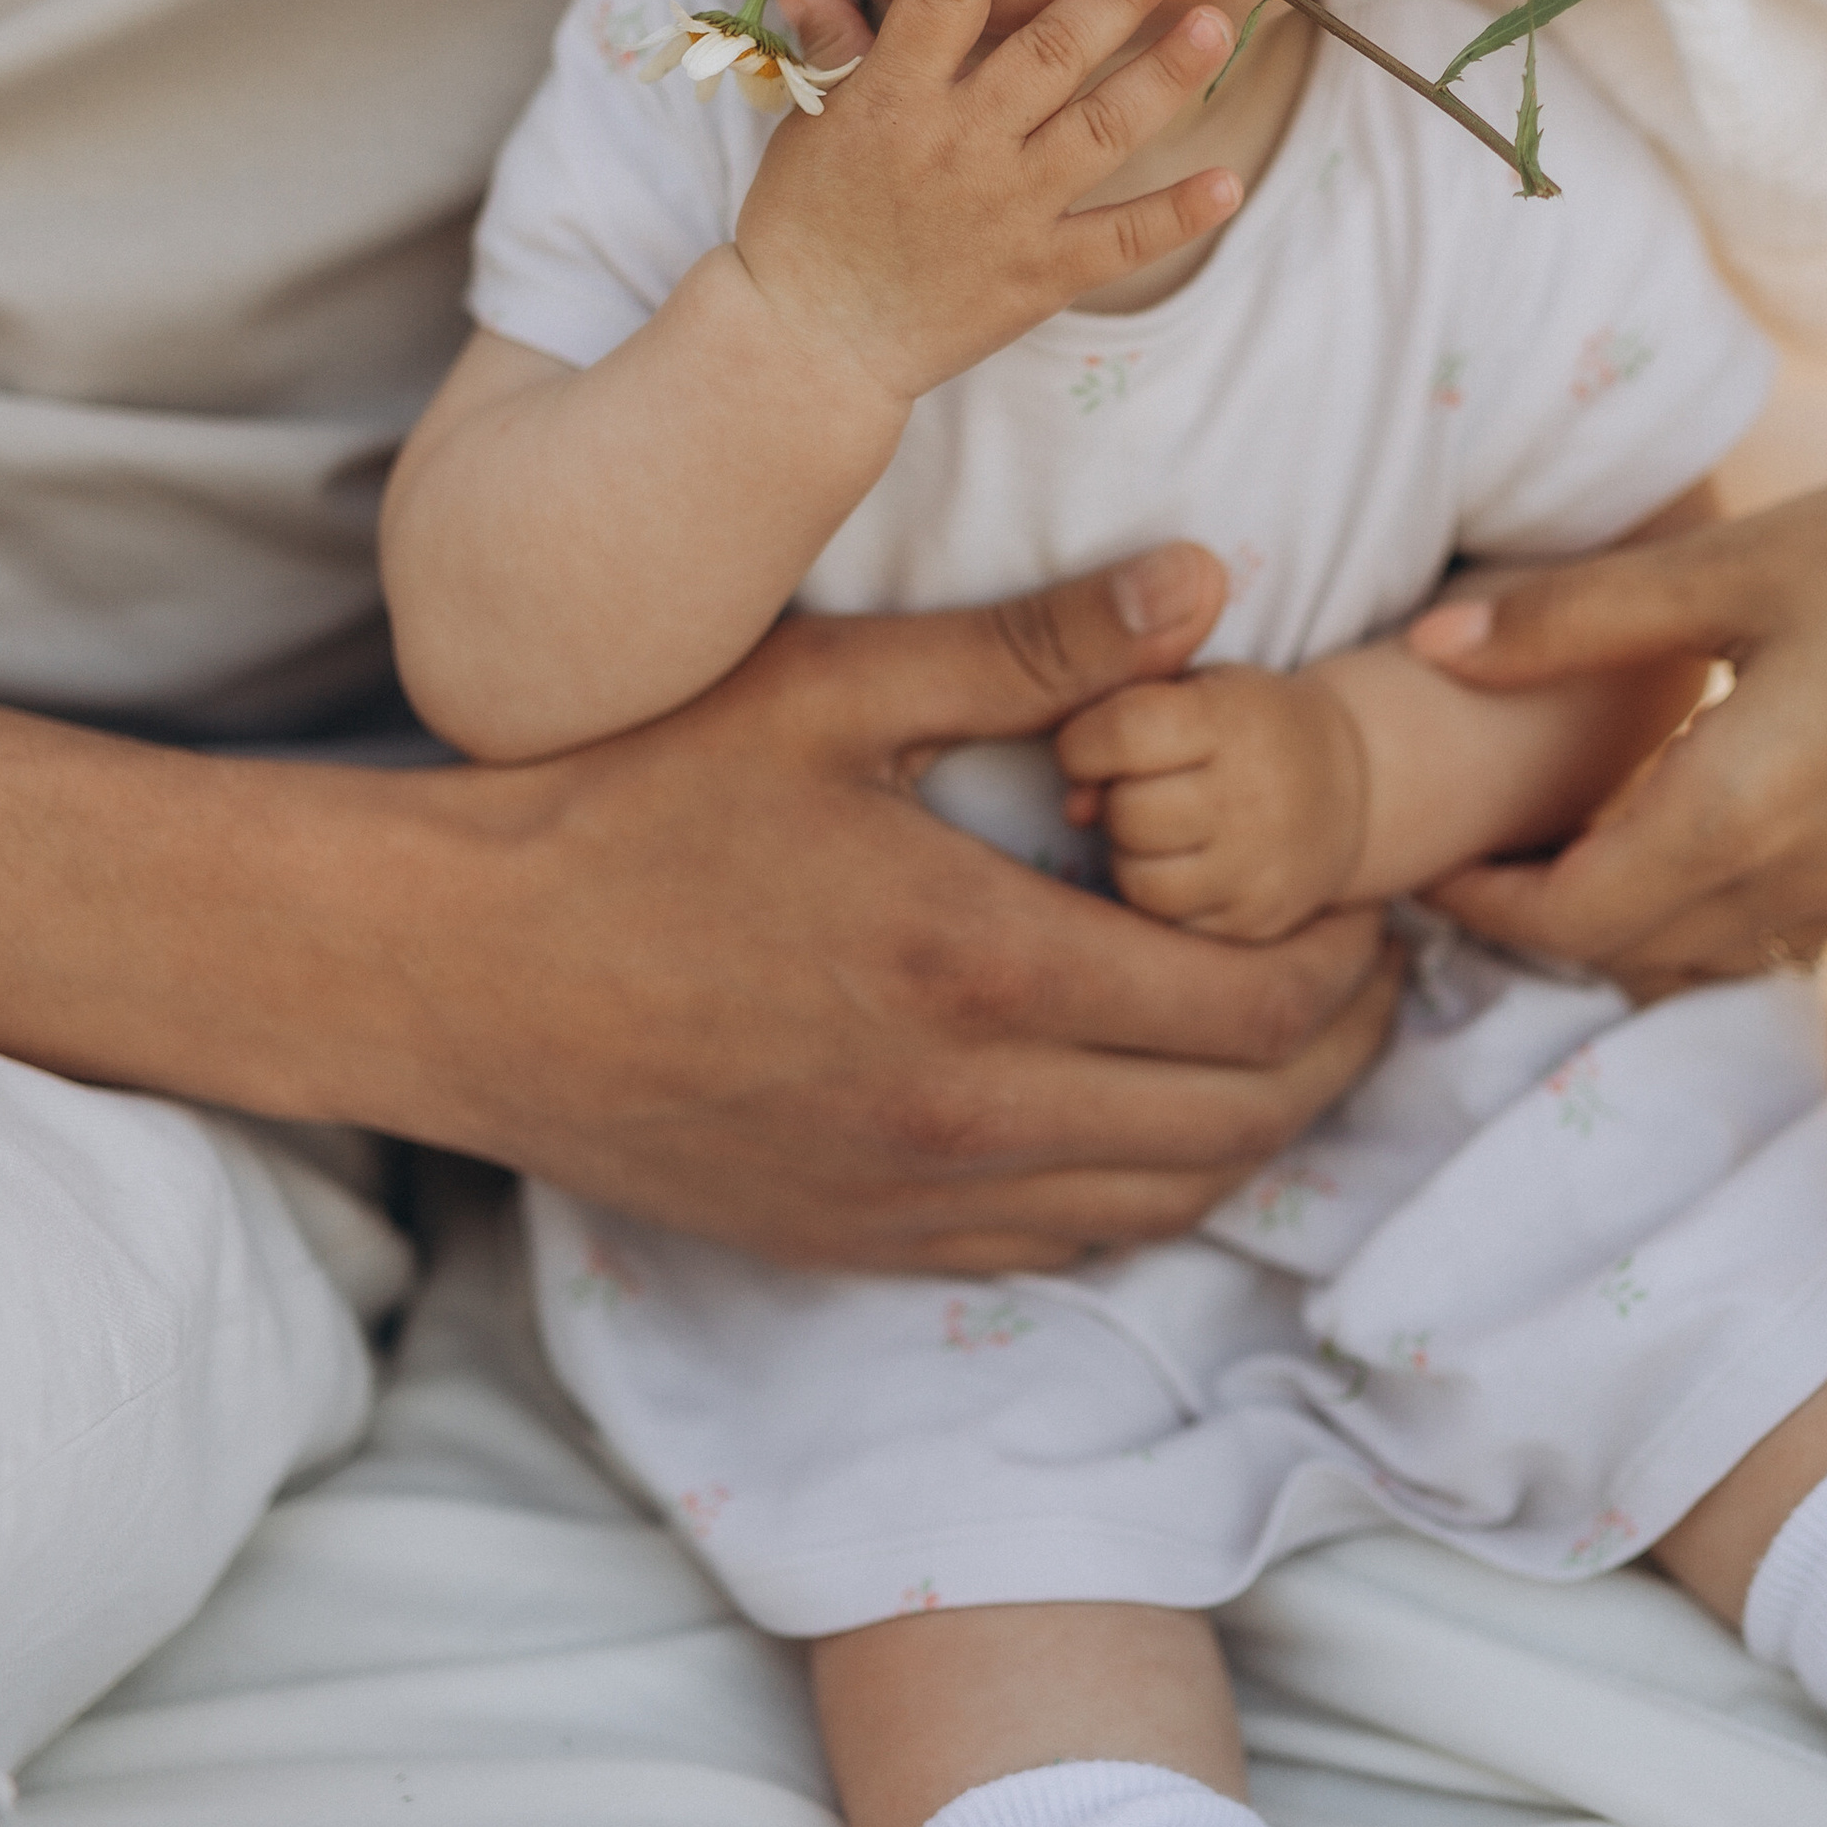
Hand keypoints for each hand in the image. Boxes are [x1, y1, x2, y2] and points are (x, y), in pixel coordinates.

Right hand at [408, 542, 1400, 1265]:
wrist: (454, 972)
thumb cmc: (628, 806)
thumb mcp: (830, 691)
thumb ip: (1036, 648)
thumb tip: (1210, 583)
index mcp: (983, 966)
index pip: (1256, 1001)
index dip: (1344, 957)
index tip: (1365, 897)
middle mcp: (970, 1110)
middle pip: (1246, 1116)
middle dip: (1340, 1047)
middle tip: (1371, 973)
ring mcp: (916, 1198)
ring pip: (1169, 1199)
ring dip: (1262, 1128)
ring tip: (1296, 1043)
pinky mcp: (863, 1244)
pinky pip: (1064, 1244)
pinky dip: (1146, 1188)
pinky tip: (1158, 1114)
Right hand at [734, 0, 1236, 402]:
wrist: (811, 344)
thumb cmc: (801, 229)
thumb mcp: (806, 130)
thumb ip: (832, 53)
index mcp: (896, 98)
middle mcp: (961, 145)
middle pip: (1050, 51)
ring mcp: (1007, 211)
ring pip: (1101, 130)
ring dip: (1163, 76)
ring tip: (1213, 25)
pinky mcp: (1038, 275)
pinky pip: (1120, 240)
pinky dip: (1176, 215)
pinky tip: (1228, 182)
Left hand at [1057, 663, 1369, 941]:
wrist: (1348, 786)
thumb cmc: (1241, 726)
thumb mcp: (1190, 688)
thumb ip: (1117, 717)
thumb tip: (1073, 808)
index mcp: (1236, 716)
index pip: (1125, 732)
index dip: (1084, 743)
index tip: (1089, 748)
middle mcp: (1258, 793)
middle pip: (1130, 813)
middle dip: (1115, 801)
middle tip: (1139, 789)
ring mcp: (1264, 865)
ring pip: (1141, 881)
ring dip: (1130, 855)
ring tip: (1158, 830)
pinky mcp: (1259, 921)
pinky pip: (1169, 923)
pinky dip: (1160, 896)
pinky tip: (1184, 864)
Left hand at [1406, 452, 1826, 995]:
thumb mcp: (1736, 567)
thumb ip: (1573, 620)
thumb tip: (1431, 647)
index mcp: (1736, 818)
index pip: (1570, 920)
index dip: (1485, 907)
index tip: (1430, 863)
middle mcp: (1798, 885)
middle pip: (1628, 954)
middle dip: (1541, 921)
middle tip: (1481, 853)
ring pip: (1704, 955)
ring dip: (1626, 921)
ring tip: (1573, 842)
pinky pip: (1776, 930)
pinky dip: (1705, 908)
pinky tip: (1694, 825)